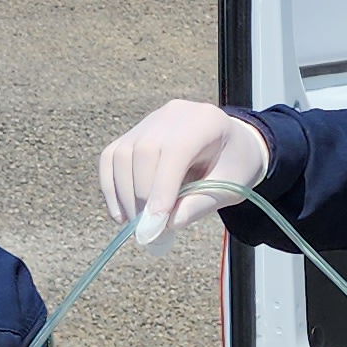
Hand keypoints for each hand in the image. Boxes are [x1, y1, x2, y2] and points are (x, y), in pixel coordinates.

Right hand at [97, 100, 270, 248]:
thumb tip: (165, 225)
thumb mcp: (229, 188)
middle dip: (142, 196)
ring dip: (125, 196)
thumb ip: (199, 204)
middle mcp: (173, 114)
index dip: (161, 188)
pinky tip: (122, 214)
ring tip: (139, 224)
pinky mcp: (133, 133)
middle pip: (143, 151)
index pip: (175, 150)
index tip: (154, 225)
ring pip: (122, 155)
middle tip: (149, 231)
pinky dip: (111, 188)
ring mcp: (150, 121)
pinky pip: (111, 158)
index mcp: (206, 121)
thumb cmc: (235, 166)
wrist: (231, 145)